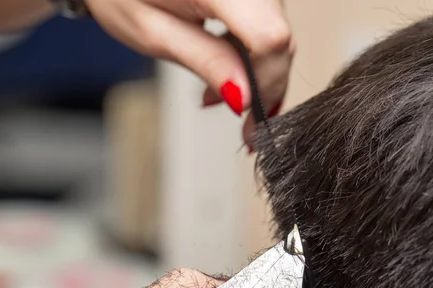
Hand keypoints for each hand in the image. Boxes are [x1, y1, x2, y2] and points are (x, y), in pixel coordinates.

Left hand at [87, 0, 292, 144]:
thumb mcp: (155, 34)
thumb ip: (206, 61)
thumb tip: (245, 96)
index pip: (268, 37)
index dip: (265, 83)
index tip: (251, 118)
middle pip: (278, 35)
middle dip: (263, 84)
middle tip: (243, 122)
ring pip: (276, 30)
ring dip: (257, 70)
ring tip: (222, 92)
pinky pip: (266, 20)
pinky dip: (252, 50)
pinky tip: (229, 66)